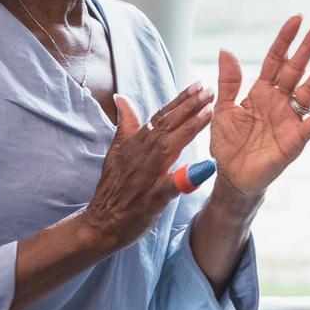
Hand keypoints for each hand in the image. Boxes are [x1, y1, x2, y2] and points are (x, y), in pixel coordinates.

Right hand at [78, 81, 215, 251]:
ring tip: (209, 112)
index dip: (180, 100)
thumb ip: (126, 125)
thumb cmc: (113, 189)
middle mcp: (140, 156)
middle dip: (188, 106)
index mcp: (136, 145)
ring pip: (168, 147)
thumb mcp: (116, 153)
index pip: (160, 117)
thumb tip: (121, 98)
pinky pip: (169, 187)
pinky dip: (186, 178)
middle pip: (166, 125)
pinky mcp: (151, 198)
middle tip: (208, 89)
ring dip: (189, 128)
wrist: (100, 224)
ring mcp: (146, 176)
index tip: (199, 85)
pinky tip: (205, 168)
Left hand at [208, 15, 309, 202]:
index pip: (276, 59)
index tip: (296, 19)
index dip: (286, 40)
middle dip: (307, 47)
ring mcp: (290, 118)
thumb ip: (228, 82)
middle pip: (296, 69)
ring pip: (309, 89)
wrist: (231, 178)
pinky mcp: (296, 139)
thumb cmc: (228, 145)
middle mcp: (279, 101)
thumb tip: (226, 50)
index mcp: (261, 91)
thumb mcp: (223, 110)